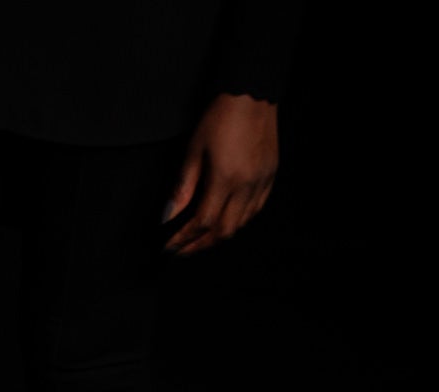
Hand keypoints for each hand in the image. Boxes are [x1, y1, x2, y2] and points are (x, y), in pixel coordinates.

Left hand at [163, 94, 278, 255]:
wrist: (252, 93)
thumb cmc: (221, 116)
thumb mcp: (194, 150)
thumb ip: (182, 188)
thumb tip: (167, 217)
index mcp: (226, 179)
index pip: (202, 222)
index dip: (184, 238)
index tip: (169, 246)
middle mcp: (248, 185)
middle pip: (224, 230)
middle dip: (200, 245)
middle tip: (182, 250)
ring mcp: (263, 181)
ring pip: (242, 224)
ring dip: (219, 236)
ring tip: (200, 240)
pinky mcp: (271, 175)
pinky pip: (256, 210)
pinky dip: (239, 221)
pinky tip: (226, 221)